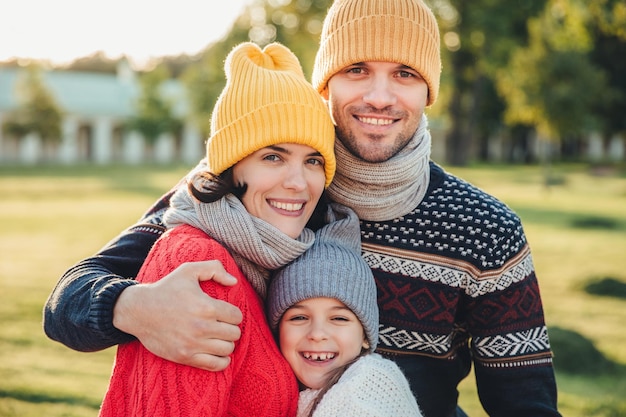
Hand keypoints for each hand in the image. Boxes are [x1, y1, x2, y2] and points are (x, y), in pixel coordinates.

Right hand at [113, 260, 242, 370]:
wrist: (138, 310)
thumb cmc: (166, 288)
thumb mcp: (188, 270)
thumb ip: (214, 268)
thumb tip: (234, 282)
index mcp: (206, 306)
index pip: (236, 316)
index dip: (233, 314)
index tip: (225, 313)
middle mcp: (202, 327)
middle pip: (234, 333)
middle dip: (231, 328)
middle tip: (222, 324)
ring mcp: (193, 344)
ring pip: (228, 349)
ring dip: (226, 343)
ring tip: (218, 337)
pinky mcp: (185, 357)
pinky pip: (215, 365)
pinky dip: (221, 360)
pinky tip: (217, 352)